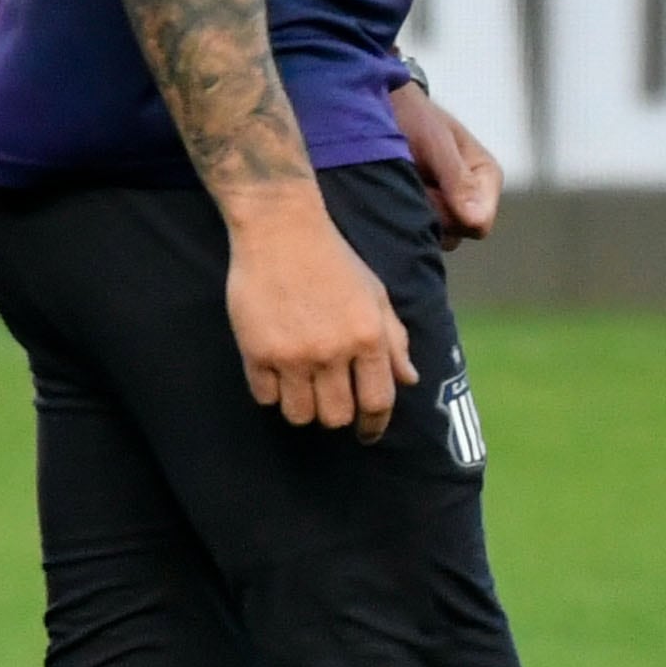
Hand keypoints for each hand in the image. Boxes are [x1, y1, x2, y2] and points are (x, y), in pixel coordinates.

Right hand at [221, 185, 418, 442]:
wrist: (282, 231)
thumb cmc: (336, 262)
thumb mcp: (376, 295)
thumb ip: (395, 340)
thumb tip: (409, 379)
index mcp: (369, 337)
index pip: (377, 402)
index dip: (375, 426)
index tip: (369, 434)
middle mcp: (333, 351)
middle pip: (337, 417)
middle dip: (338, 416)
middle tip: (333, 400)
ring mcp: (292, 354)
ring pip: (300, 415)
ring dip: (304, 408)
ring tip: (305, 387)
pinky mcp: (256, 353)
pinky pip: (265, 398)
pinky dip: (273, 392)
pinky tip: (278, 372)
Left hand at [393, 80, 501, 248]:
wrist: (377, 102)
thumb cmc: (411, 115)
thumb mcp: (435, 142)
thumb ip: (458, 180)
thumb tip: (478, 223)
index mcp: (486, 177)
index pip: (478, 224)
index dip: (450, 215)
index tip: (427, 186)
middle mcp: (470, 197)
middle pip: (454, 234)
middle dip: (427, 211)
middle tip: (407, 177)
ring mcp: (444, 207)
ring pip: (431, 236)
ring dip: (409, 212)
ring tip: (397, 179)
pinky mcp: (419, 213)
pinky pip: (412, 232)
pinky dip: (397, 215)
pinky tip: (390, 189)